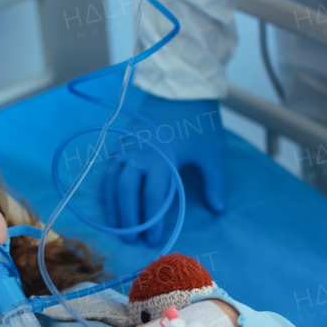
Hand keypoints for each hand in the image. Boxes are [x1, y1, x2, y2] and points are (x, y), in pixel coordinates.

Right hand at [102, 94, 225, 245]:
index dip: (152, 221)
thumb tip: (218, 209)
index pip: (153, 198)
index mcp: (162, 160)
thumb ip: (215, 183)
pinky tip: (111, 205)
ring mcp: (126, 148)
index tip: (154, 239)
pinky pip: (108, 172)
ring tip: (119, 228)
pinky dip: (108, 191)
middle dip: (129, 219)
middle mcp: (139, 155)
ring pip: (113, 183)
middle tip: (133, 239)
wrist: (181, 88)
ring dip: (115, 208)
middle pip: (127, 193)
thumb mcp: (212, 153)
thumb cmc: (199, 121)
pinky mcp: (120, 143)